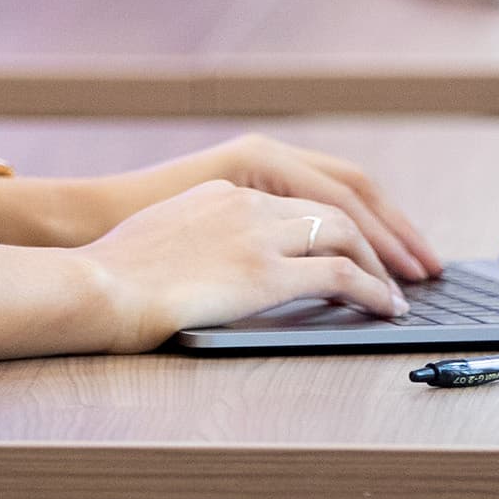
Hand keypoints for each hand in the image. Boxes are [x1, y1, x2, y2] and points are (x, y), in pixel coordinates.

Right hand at [80, 179, 406, 350]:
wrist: (92, 284)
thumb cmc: (112, 274)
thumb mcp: (161, 237)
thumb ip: (198, 239)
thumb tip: (212, 266)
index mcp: (224, 189)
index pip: (304, 192)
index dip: (344, 214)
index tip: (367, 237)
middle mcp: (247, 200)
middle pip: (337, 203)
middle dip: (380, 232)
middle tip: (406, 261)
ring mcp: (257, 233)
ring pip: (346, 233)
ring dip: (383, 262)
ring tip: (402, 291)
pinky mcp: (263, 271)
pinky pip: (340, 275)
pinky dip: (373, 291)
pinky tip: (386, 309)